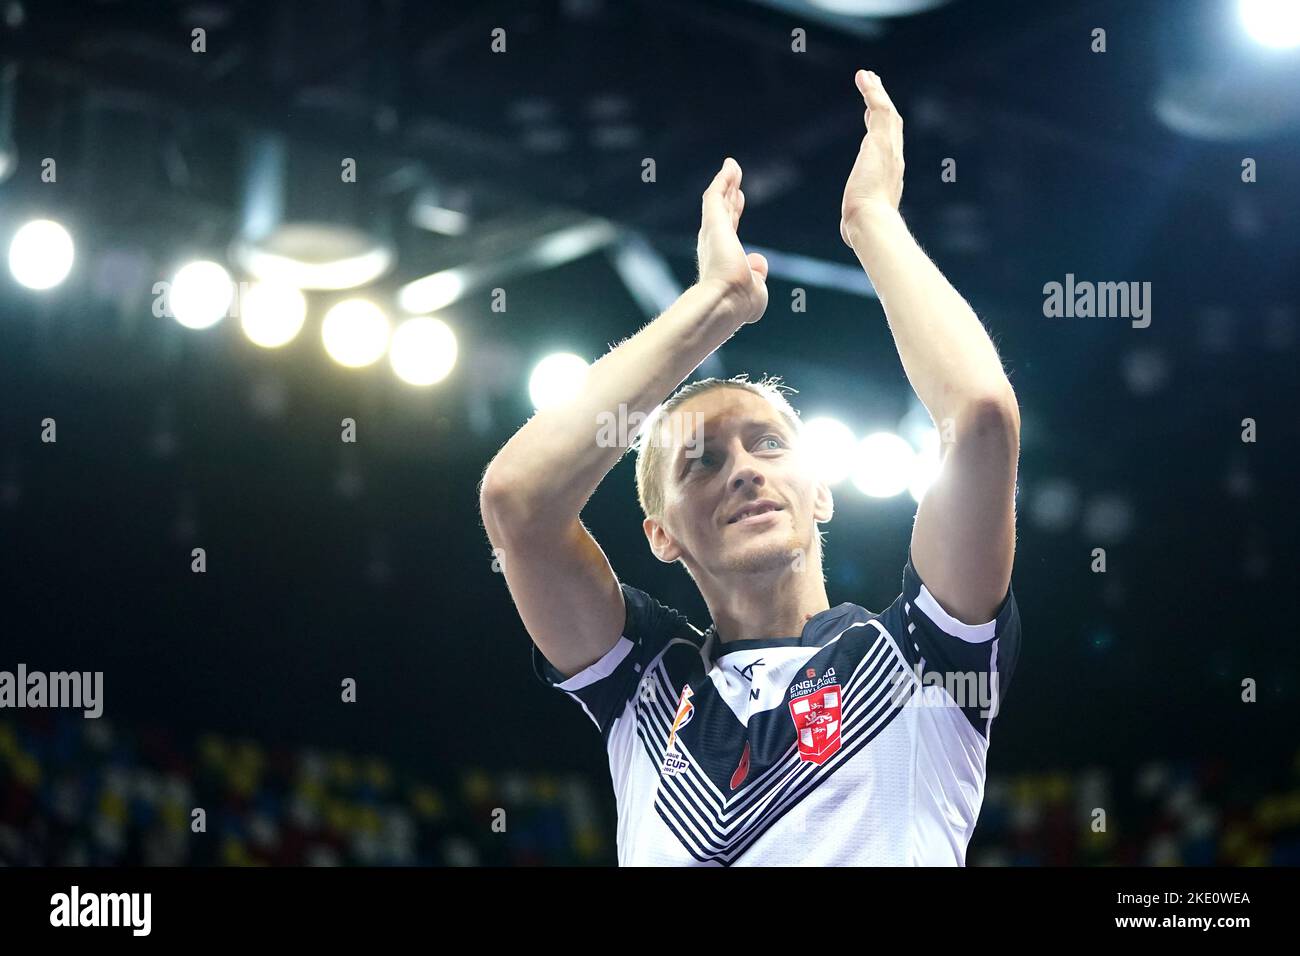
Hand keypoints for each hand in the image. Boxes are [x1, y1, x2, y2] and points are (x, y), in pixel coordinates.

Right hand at [697, 157, 768, 324]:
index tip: (740, 199)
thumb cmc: (740, 303)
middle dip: (729, 194)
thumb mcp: (756, 290)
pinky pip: (716, 195)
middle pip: (724, 212)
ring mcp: (712, 232)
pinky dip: (723, 179)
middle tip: (734, 179)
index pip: (730, 230)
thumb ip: (758, 276)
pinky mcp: (713, 222)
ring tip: (732, 166)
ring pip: (719, 200)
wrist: (726, 302)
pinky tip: (730, 166)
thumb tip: (759, 261)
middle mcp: (714, 244)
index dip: (735, 213)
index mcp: (723, 259)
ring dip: (726, 182)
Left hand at [841, 70, 904, 246]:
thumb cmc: (863, 228)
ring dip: (877, 93)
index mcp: (890, 176)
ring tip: (867, 76)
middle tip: (874, 88)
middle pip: (891, 124)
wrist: (870, 222)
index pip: (886, 146)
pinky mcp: (880, 141)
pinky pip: (878, 108)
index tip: (870, 118)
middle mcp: (894, 159)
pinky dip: (872, 91)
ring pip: (886, 112)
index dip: (879, 129)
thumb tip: (849, 236)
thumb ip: (855, 223)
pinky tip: (863, 77)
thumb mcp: (859, 221)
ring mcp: (889, 148)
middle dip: (882, 105)